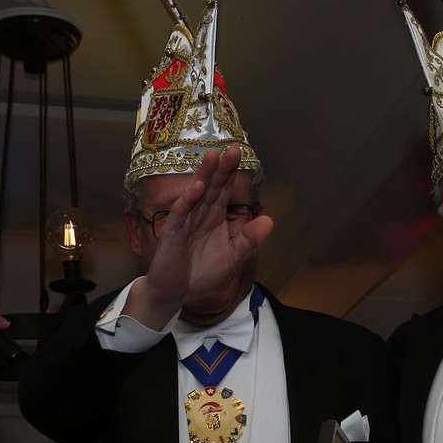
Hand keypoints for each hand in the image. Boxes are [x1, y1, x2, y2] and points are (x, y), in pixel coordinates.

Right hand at [125, 145, 273, 328]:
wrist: (176, 293)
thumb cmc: (200, 273)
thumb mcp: (232, 256)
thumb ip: (248, 239)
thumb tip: (269, 220)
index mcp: (214, 217)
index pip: (224, 190)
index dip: (231, 173)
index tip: (240, 154)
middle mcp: (200, 214)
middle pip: (212, 186)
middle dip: (222, 168)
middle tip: (233, 149)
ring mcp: (185, 221)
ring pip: (196, 194)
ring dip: (204, 175)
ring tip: (213, 157)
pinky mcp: (172, 232)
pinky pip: (180, 213)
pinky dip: (188, 200)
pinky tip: (197, 188)